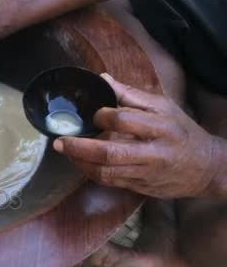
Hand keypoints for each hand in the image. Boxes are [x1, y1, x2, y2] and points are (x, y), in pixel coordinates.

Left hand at [53, 74, 219, 198]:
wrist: (206, 168)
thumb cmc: (182, 132)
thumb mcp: (164, 107)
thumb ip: (132, 95)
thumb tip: (103, 79)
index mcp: (161, 127)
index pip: (125, 120)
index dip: (103, 116)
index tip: (94, 114)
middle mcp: (153, 153)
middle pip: (111, 153)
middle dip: (80, 147)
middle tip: (59, 141)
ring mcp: (146, 174)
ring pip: (106, 172)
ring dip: (80, 162)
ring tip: (65, 151)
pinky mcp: (140, 187)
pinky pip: (110, 182)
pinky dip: (91, 172)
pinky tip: (80, 162)